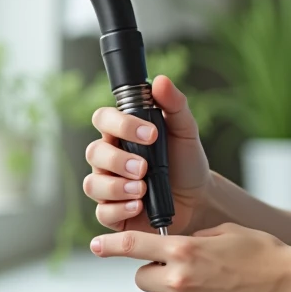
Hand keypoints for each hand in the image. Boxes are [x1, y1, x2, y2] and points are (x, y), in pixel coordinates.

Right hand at [83, 75, 212, 235]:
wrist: (198, 198)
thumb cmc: (186, 160)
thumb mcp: (185, 130)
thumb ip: (174, 104)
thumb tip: (160, 81)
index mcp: (122, 133)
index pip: (103, 119)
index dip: (121, 124)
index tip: (151, 134)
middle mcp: (110, 158)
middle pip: (93, 152)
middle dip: (117, 159)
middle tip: (144, 167)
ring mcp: (109, 185)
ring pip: (92, 183)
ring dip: (115, 186)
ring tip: (142, 188)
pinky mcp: (113, 211)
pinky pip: (102, 211)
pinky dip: (119, 209)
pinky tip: (138, 206)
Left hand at [90, 223, 290, 291]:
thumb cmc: (266, 255)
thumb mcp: (227, 231)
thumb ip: (195, 238)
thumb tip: (177, 246)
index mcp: (186, 250)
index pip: (133, 245)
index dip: (111, 244)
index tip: (98, 245)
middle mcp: (181, 280)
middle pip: (141, 278)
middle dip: (155, 273)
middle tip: (180, 272)